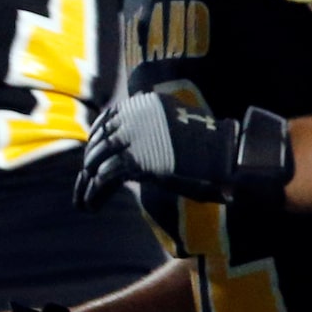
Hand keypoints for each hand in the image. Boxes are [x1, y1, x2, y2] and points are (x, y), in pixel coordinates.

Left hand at [76, 90, 293, 209]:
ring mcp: (134, 138)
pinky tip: (91, 206)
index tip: (90, 156)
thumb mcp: (176, 127)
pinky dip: (94, 194)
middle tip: (85, 182)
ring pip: (97, 162)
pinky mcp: (136, 162)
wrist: (226, 156)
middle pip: (99, 142)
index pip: (107, 119)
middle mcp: (134, 117)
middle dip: (89, 164)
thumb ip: (153, 130)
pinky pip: (104, 179)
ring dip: (87, 183)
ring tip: (84, 200)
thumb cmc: (208, 148)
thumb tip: (127, 143)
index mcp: (144, 105)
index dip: (96, 139)